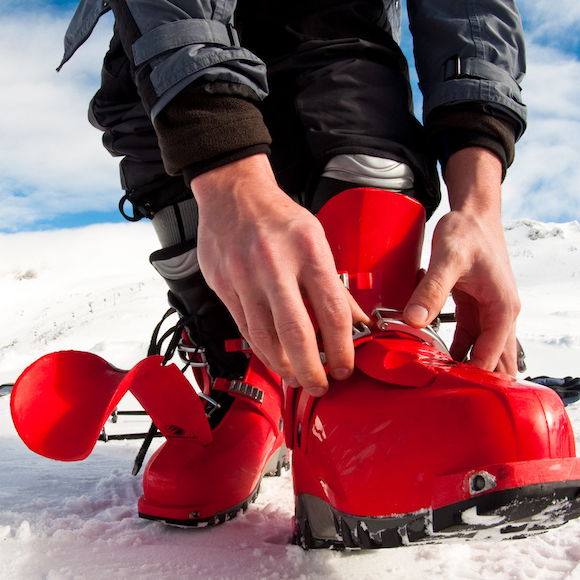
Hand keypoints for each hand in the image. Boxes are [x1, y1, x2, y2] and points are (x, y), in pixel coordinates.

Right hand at [190, 155, 367, 394]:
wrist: (232, 193)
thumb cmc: (278, 217)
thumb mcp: (316, 239)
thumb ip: (333, 285)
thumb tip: (356, 324)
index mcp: (307, 249)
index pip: (331, 310)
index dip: (342, 347)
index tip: (345, 367)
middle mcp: (274, 263)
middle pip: (296, 331)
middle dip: (311, 368)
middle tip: (321, 386)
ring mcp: (244, 276)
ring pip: (265, 336)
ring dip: (283, 366)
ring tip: (297, 379)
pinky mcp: (222, 285)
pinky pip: (245, 328)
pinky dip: (261, 350)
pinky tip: (274, 360)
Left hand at [404, 148, 520, 373]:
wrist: (475, 213)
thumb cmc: (468, 233)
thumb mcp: (447, 260)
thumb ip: (431, 290)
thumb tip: (414, 321)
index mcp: (503, 309)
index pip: (491, 356)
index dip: (472, 376)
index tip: (449, 393)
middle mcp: (502, 316)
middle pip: (496, 361)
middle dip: (477, 383)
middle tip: (448, 402)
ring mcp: (490, 314)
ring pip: (483, 353)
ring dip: (466, 370)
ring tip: (440, 391)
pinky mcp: (476, 310)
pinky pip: (469, 341)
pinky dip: (456, 353)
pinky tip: (437, 366)